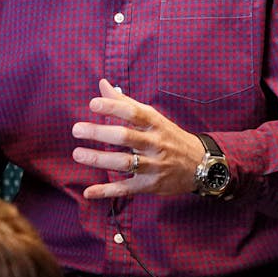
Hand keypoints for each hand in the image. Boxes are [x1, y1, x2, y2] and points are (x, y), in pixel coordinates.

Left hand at [71, 79, 205, 198]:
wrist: (200, 165)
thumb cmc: (170, 137)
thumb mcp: (153, 117)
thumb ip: (125, 103)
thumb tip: (102, 84)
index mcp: (155, 124)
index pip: (133, 113)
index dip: (112, 108)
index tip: (92, 104)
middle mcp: (155, 144)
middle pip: (125, 137)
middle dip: (99, 133)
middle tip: (76, 129)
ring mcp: (153, 166)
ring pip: (124, 163)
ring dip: (99, 159)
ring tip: (78, 154)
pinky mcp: (149, 185)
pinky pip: (126, 188)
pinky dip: (107, 191)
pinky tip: (89, 192)